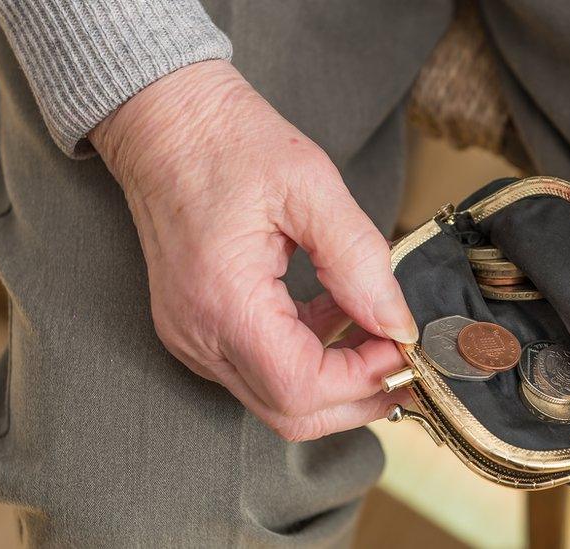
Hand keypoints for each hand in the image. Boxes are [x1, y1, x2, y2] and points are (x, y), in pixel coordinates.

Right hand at [90, 60, 415, 440]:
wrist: (165, 123)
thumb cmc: (229, 142)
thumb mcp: (311, 185)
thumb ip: (359, 261)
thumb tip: (397, 323)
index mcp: (224, 301)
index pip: (302, 388)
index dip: (364, 378)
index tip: (403, 345)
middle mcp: (200, 335)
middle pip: (291, 412)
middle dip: (358, 396)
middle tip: (404, 358)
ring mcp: (194, 338)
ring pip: (278, 399)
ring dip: (338, 378)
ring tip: (376, 331)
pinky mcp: (200, 329)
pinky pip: (263, 369)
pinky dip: (310, 357)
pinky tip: (338, 315)